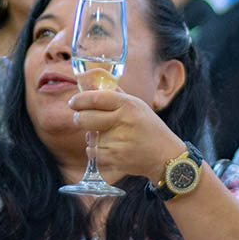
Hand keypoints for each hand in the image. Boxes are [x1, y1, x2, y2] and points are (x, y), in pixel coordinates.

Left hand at [68, 89, 184, 181]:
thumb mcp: (138, 106)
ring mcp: (119, 140)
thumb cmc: (149, 128)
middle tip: (81, 118)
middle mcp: (123, 120)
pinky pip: (92, 152)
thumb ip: (116, 95)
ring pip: (89, 137)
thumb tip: (95, 81)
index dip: (79, 100)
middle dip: (79, 118)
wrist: (165, 156)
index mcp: (128, 104)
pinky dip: (95, 151)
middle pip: (85, 118)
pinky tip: (108, 148)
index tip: (73, 102)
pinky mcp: (116, 158)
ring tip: (106, 137)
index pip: (96, 98)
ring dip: (92, 137)